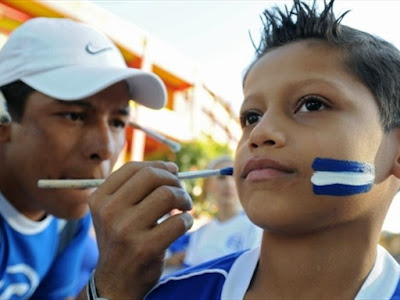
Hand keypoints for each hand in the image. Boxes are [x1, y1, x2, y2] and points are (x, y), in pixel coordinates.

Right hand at [89, 161, 192, 298]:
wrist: (115, 283)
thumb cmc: (121, 241)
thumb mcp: (114, 212)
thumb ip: (134, 189)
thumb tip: (171, 168)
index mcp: (100, 199)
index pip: (133, 168)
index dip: (158, 165)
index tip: (173, 171)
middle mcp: (109, 212)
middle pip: (152, 176)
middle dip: (174, 180)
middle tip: (181, 192)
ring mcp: (126, 230)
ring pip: (167, 194)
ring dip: (184, 198)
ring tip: (184, 208)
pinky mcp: (144, 248)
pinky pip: (178, 221)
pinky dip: (187, 220)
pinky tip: (183, 224)